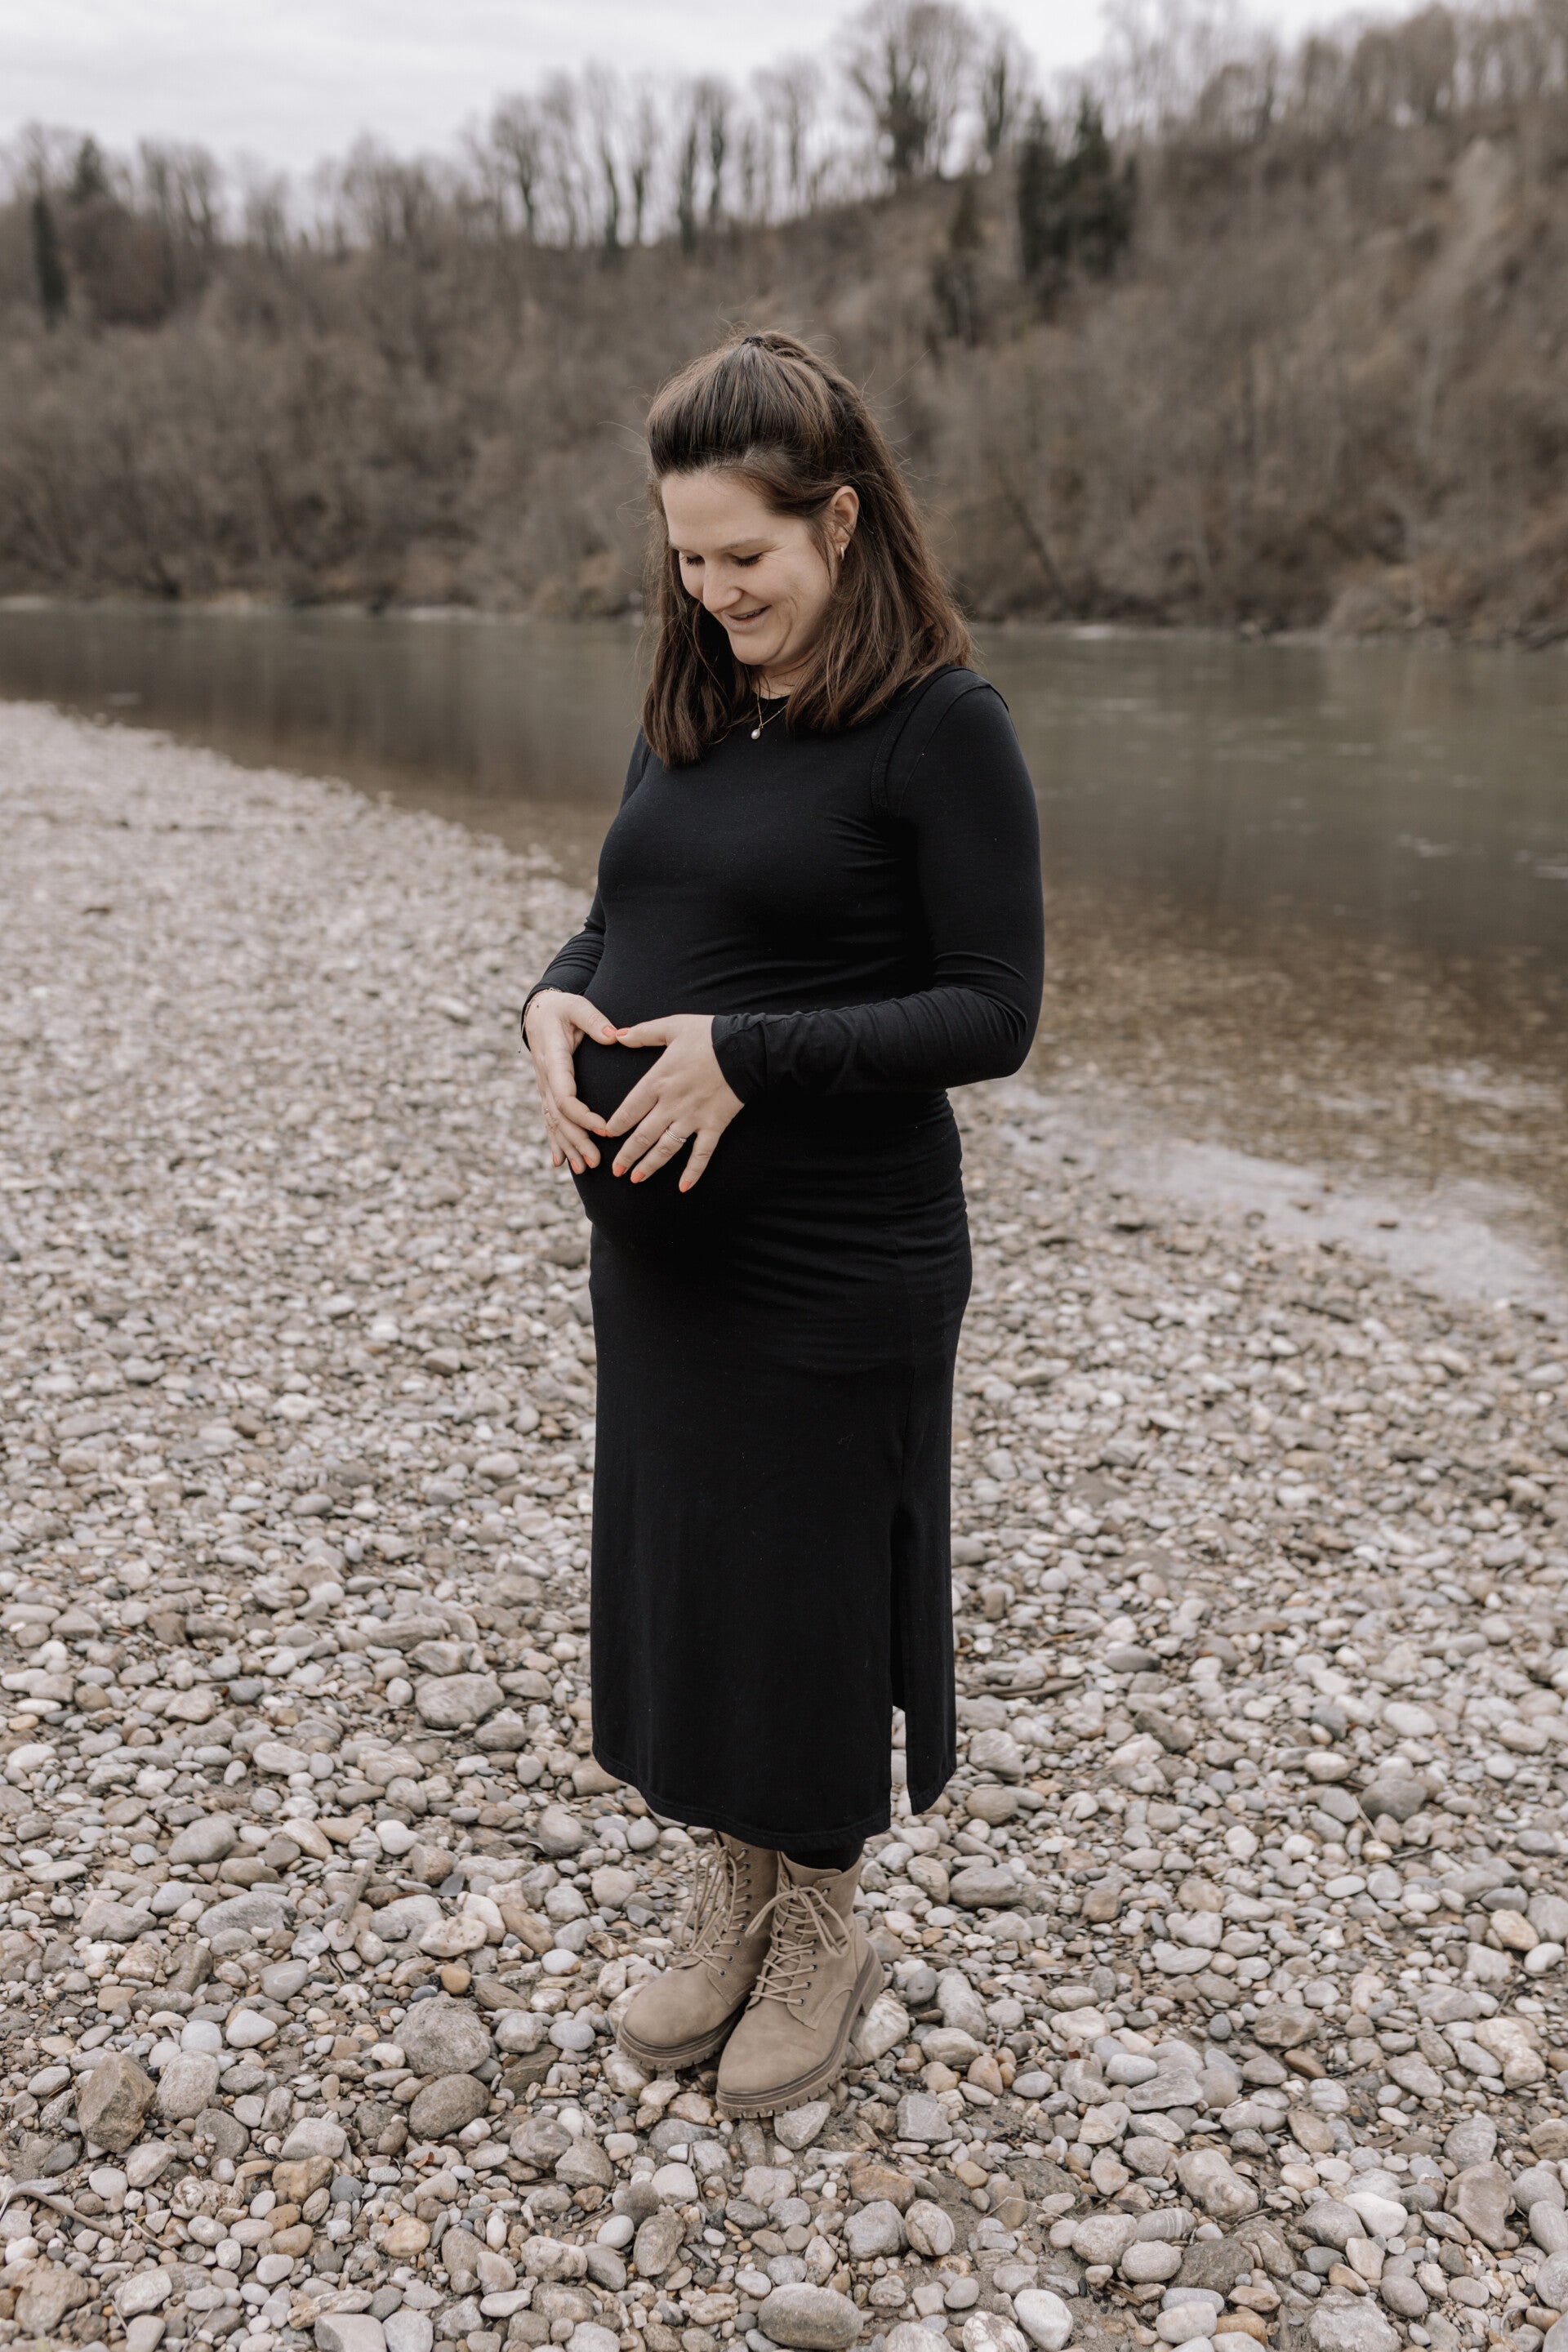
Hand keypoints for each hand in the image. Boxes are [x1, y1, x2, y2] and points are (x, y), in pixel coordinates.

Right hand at [522, 990, 615, 1173]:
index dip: (582, 1115)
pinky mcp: (547, 1092)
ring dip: (568, 1147)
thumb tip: (614, 1036)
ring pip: (553, 1123)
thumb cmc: (562, 1008)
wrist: (539, 1011)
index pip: (564, 1095)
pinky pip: (549, 1120)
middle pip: (559, 1117)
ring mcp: (544, 1087)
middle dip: (577, 1141)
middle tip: (596, 1161)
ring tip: (585, 1169)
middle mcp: (545, 1078)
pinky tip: (559, 1162)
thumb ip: (594, 1021)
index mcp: (553, 1060)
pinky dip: (555, 1141)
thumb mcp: (577, 1006)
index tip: (604, 1128)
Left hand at [603, 1014, 743, 1189]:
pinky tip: (683, 1187)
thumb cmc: (709, 1035)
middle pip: (643, 1135)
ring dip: (650, 1166)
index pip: (629, 1109)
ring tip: (636, 1179)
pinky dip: (693, 1172)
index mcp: (658, 1081)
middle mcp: (671, 1104)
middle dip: (627, 1154)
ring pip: (666, 1148)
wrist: (746, 1047)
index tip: (607, 1135)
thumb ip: (642, 1033)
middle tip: (615, 1170)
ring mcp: (693, 1118)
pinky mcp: (714, 1126)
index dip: (616, 1125)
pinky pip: (701, 1154)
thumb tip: (616, 1035)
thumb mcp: (672, 1026)